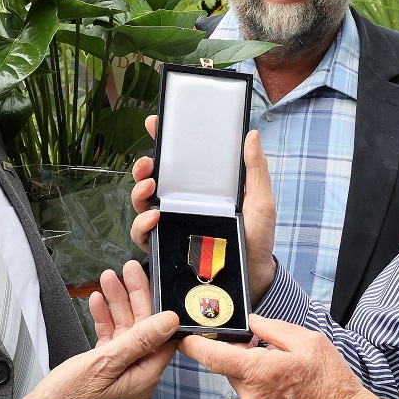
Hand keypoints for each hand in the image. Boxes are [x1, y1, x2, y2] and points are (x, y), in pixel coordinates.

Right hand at [4, 261, 177, 398]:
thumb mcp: (104, 363)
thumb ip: (139, 340)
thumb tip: (170, 321)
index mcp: (144, 377)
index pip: (162, 333)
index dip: (156, 303)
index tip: (149, 278)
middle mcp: (136, 376)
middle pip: (144, 328)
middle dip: (134, 297)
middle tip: (125, 270)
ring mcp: (119, 374)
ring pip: (125, 332)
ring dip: (116, 305)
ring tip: (107, 279)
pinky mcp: (103, 373)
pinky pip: (110, 342)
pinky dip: (104, 322)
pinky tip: (97, 303)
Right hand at [129, 116, 277, 306]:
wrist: (254, 275)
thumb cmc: (258, 237)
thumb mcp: (261, 200)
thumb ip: (255, 169)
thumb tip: (251, 134)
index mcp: (202, 189)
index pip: (178, 161)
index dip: (163, 141)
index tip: (155, 123)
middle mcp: (183, 204)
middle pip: (153, 180)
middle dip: (143, 168)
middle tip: (148, 163)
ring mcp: (172, 226)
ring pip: (142, 204)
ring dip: (138, 192)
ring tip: (149, 188)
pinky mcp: (167, 248)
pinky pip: (143, 235)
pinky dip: (141, 224)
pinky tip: (153, 219)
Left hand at [178, 314, 398, 398]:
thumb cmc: (332, 381)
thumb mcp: (309, 341)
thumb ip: (274, 329)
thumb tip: (251, 323)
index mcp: (261, 372)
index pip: (214, 358)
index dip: (193, 347)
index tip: (181, 338)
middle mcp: (251, 397)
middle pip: (230, 369)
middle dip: (241, 357)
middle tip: (267, 350)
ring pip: (241, 385)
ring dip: (253, 375)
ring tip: (285, 376)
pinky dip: (260, 392)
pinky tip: (286, 392)